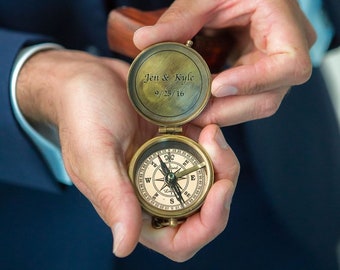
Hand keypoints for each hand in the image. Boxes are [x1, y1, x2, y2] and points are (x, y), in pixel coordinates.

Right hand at [16, 49, 239, 260]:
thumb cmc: (82, 115)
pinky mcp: (176, 141)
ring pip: (212, 178)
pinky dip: (215, 140)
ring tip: (212, 131)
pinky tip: (209, 120)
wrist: (87, 77)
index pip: (178, 240)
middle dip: (222, 184)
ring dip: (221, 159)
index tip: (219, 191)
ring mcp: (168, 165)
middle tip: (218, 150)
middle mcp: (155, 190)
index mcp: (133, 204)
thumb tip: (123, 247)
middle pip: (206, 208)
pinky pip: (208, 150)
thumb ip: (112, 198)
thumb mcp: (94, 155)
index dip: (206, 226)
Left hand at [133, 0, 315, 125]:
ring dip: (223, 113)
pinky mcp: (264, 78)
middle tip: (191, 113)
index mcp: (285, 25)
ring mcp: (278, 70)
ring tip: (191, 112)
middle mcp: (290, 53)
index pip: (289, 66)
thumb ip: (179, 18)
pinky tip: (201, 105)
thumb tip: (143, 42)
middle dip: (228, 110)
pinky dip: (224, 107)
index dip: (255, 81)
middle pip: (269, 98)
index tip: (218, 86)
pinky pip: (247, 101)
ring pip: (257, 106)